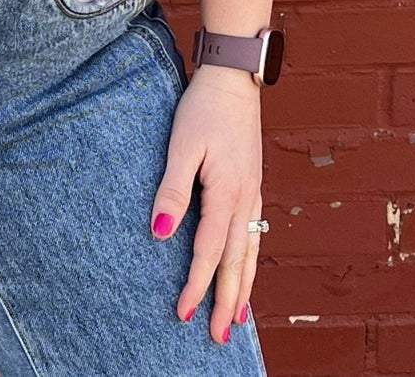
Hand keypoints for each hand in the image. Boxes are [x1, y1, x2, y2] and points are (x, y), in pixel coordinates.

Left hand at [150, 66, 263, 341]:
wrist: (234, 76)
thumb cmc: (204, 107)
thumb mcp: (181, 144)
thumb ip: (172, 189)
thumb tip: (160, 231)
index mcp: (227, 193)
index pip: (209, 251)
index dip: (196, 285)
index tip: (184, 314)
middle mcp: (246, 199)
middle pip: (236, 261)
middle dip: (226, 300)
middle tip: (218, 337)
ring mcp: (253, 192)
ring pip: (250, 251)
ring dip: (242, 286)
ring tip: (237, 319)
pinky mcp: (252, 184)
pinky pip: (254, 233)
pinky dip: (250, 260)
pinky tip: (246, 269)